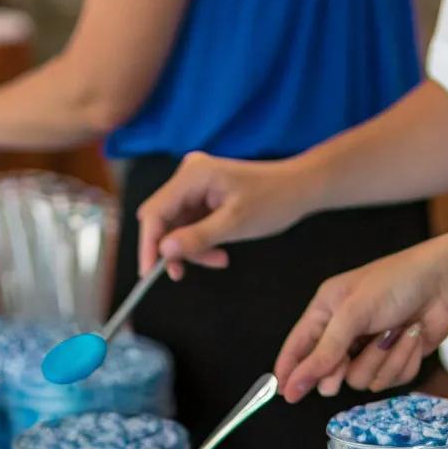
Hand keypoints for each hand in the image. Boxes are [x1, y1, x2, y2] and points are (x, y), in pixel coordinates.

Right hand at [137, 151, 307, 279]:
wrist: (298, 189)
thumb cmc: (273, 200)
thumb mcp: (235, 224)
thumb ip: (198, 238)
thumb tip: (164, 252)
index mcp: (193, 175)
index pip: (156, 212)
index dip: (149, 243)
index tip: (148, 273)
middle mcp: (189, 176)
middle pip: (162, 220)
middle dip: (173, 249)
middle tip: (184, 273)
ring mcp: (195, 186)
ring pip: (176, 227)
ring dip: (193, 250)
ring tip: (219, 260)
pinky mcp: (203, 197)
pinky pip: (190, 226)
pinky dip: (201, 244)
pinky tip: (220, 253)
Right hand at [274, 236, 447, 401]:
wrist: (446, 283)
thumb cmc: (397, 283)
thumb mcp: (352, 315)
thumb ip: (323, 353)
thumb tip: (294, 384)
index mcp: (326, 311)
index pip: (298, 347)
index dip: (290, 372)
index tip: (285, 394)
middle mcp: (345, 332)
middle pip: (329, 373)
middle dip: (343, 368)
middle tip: (347, 361)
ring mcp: (370, 349)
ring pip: (362, 380)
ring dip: (383, 359)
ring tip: (396, 330)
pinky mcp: (395, 361)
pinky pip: (389, 380)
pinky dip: (403, 360)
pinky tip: (413, 335)